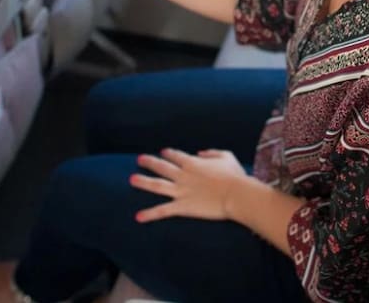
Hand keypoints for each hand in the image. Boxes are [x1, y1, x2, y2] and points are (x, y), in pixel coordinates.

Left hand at [130, 148, 249, 222]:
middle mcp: (183, 175)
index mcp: (193, 162)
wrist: (236, 194)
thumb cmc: (235, 176)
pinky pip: (163, 210)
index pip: (176, 155)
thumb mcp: (226, 156)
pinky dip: (150, 214)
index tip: (163, 152)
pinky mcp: (182, 206)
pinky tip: (138, 217)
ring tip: (132, 179)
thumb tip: (201, 153)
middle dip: (150, 162)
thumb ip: (212, 153)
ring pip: (157, 185)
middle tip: (140, 159)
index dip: (169, 153)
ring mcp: (180, 191)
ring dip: (143, 182)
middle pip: (162, 166)